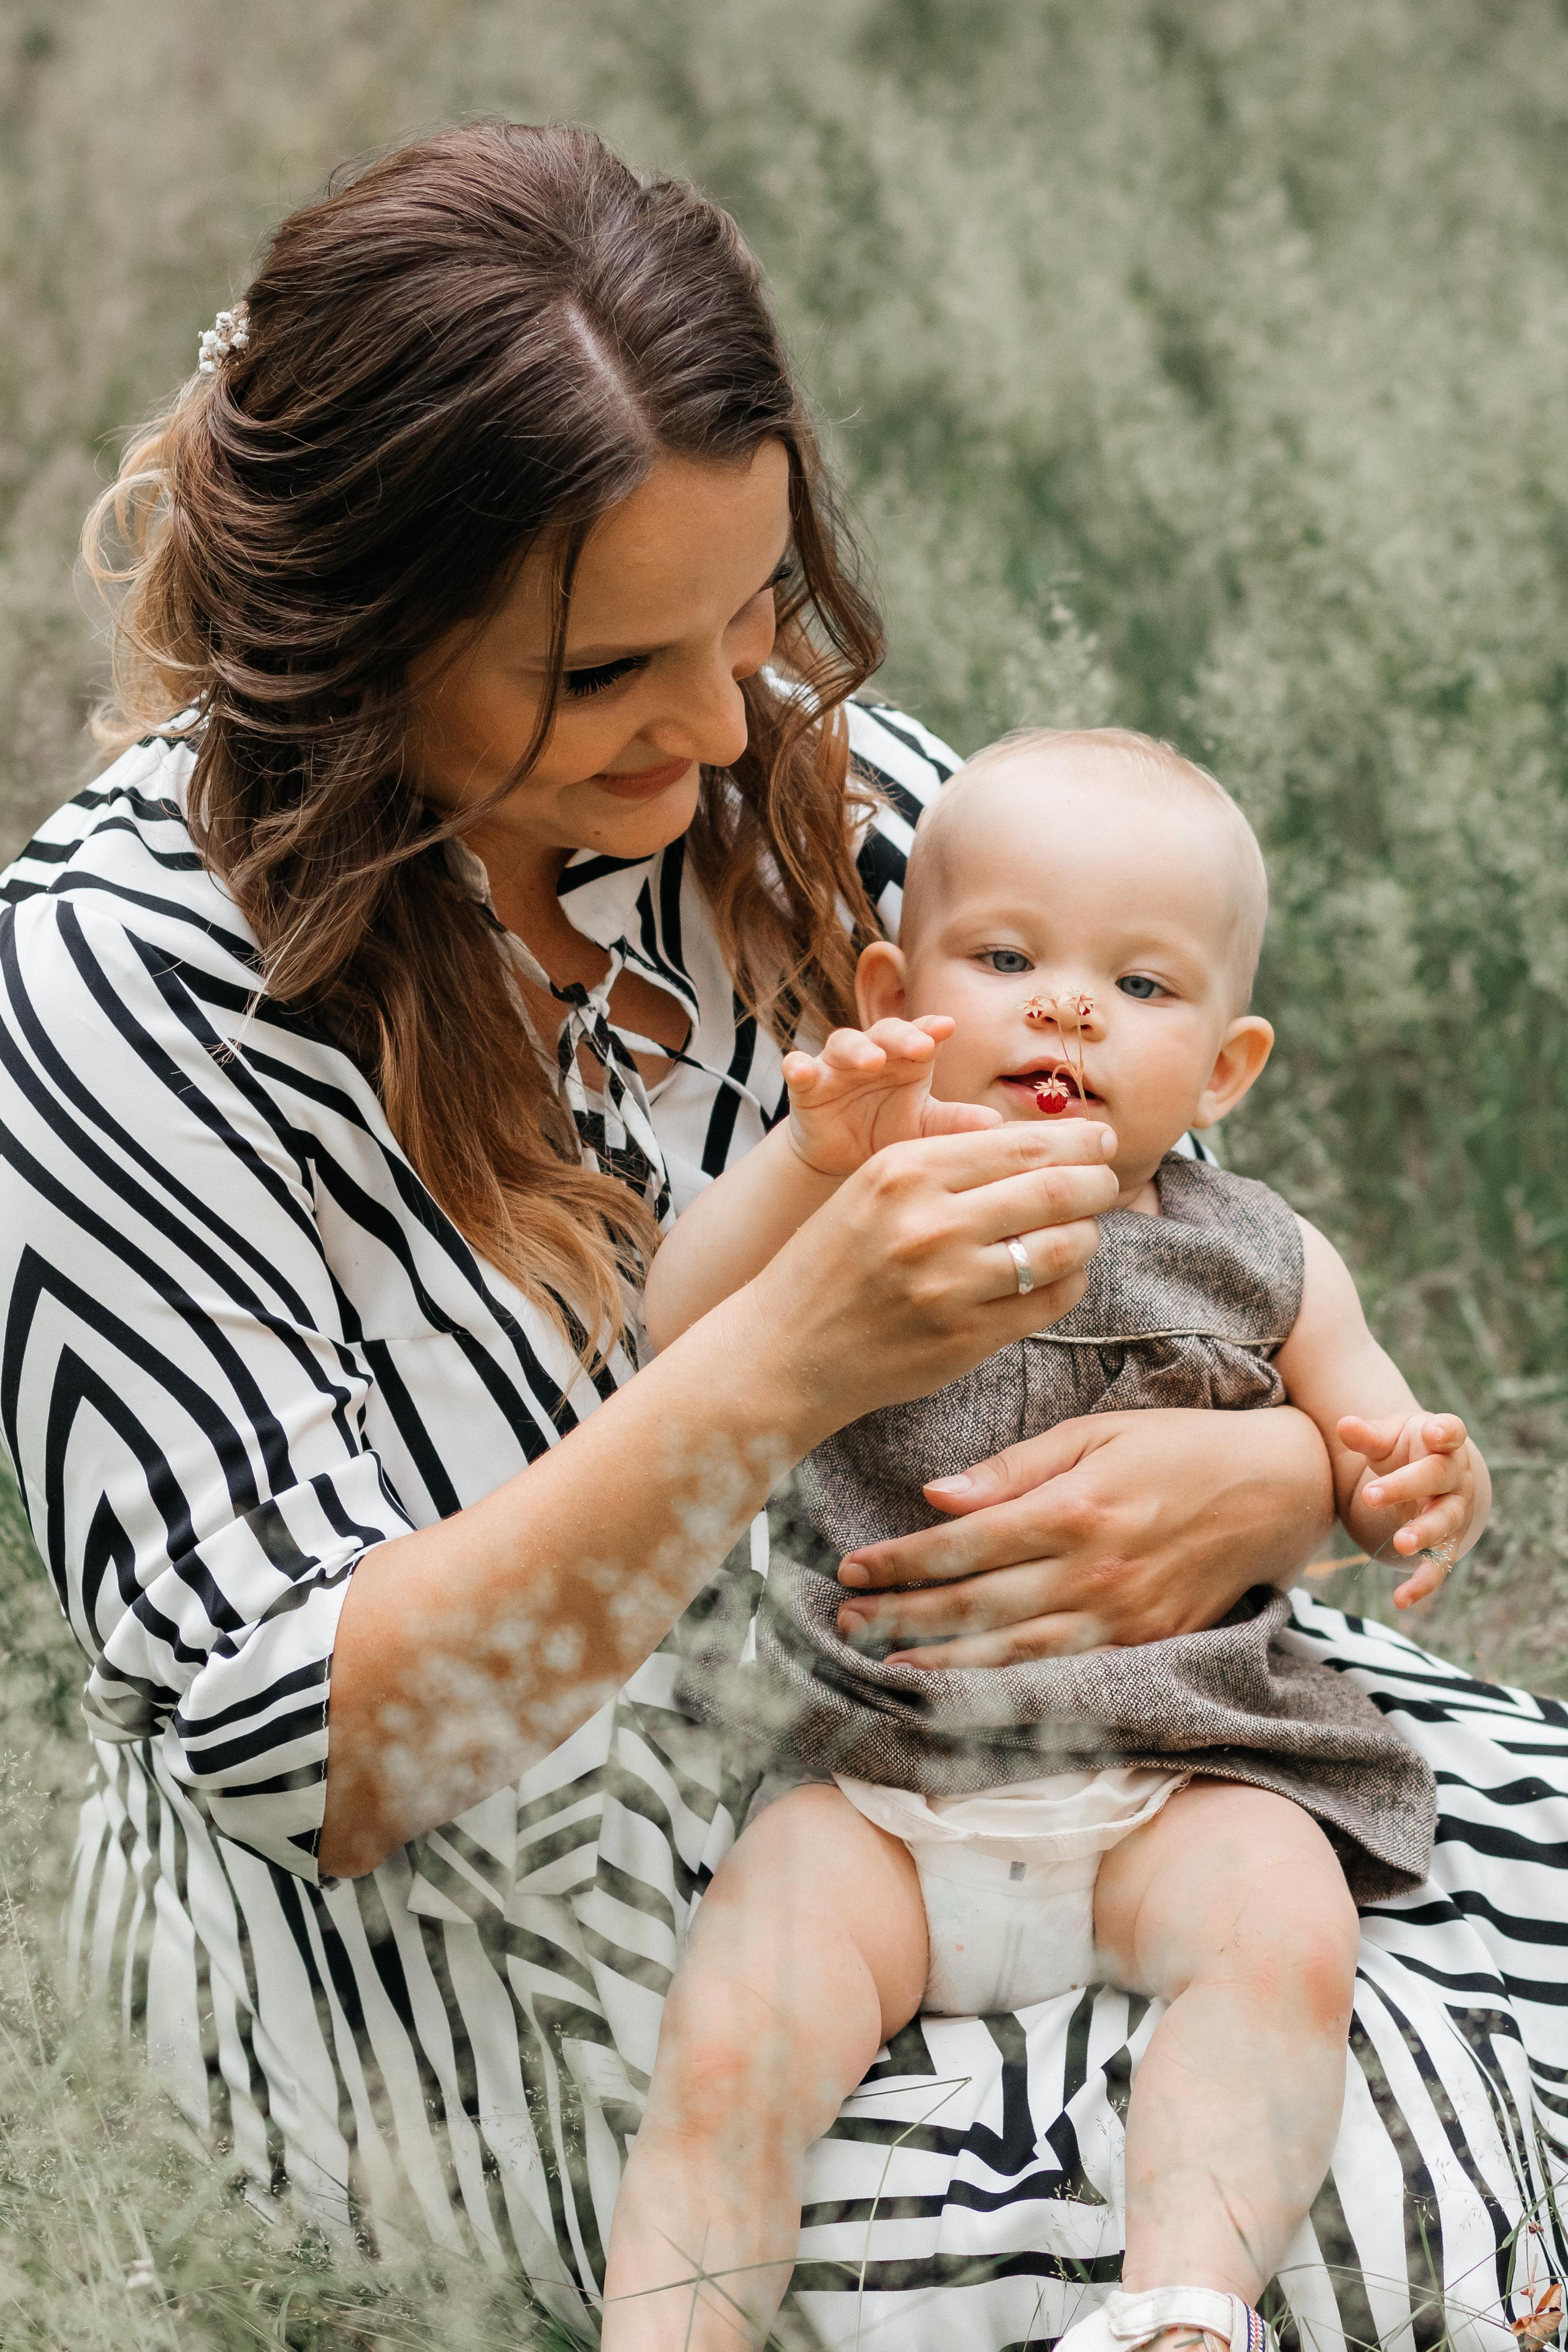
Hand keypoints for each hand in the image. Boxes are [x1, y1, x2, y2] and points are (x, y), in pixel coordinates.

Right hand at [745, 1119, 1119, 1436]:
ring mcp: (949, 1285)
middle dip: (1097, 1183)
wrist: (783, 1349)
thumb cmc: (835, 1260)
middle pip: (1056, 1190)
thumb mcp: (876, 1187)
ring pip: (1063, 1247)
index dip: (1078, 1140)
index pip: (1022, 1144)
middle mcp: (929, 1223)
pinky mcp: (965, 1338)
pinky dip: (1069, 1282)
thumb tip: (1047, 1146)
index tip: (1101, 1139)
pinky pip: (1049, 1300)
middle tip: (1106, 1182)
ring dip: (1088, 1235)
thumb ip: (951, 1163)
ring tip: (1084, 1230)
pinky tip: (1059, 1275)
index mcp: (905, 1171)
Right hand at [781, 1016, 997, 1178]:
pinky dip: (797, 1066)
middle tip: (920, 1045)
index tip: (948, 1027)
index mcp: (907, 1058)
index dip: (931, 1028)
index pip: (921, 1033)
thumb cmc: (890, 1131)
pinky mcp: (807, 1084)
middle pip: (886, 1031)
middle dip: (901, 1035)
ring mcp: (837, 1065)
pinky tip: (799, 1069)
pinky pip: (799, 1068)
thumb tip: (999, 1126)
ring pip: (844, 1043)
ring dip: (857, 1049)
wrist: (842, 1155)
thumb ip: (956, 1123)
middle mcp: (874, 1052)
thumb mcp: (925, 1128)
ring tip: (870, 1060)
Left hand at [827, 1406, 1334, 1664]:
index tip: (851, 1569)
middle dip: (903, 1618)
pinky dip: (1010, 1691)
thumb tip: (938, 1497)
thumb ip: (1014, 1470)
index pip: (964, 1544)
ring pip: (1014, 1656)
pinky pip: (1065, 1678)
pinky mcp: (1147, 1648)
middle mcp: (1094, 1572)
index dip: (901, 1561)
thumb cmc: (1177, 1447)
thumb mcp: (1096, 1434)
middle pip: (976, 1606)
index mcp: (1074, 1508)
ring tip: (885, 1669)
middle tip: (845, 1624)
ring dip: (943, 1667)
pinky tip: (967, 1696)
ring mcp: (1122, 1619)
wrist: (1276, 1489)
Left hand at [1338, 1409, 1479, 1607]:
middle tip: (1371, 1496)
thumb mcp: (1388, 1437)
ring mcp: (1456, 1509)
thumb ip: (1368, 1435)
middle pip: (1437, 1478)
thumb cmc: (1406, 1449)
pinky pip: (1439, 1564)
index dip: (1445, 1432)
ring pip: (1444, 1522)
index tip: (1435, 1433)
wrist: (1432, 1473)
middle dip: (1405, 1487)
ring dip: (1423, 1534)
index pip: (1452, 1431)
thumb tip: (1343, 1425)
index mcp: (1445, 1442)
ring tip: (1400, 1545)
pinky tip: (1401, 1600)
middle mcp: (1457, 1476)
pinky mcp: (1449, 1541)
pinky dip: (1423, 1583)